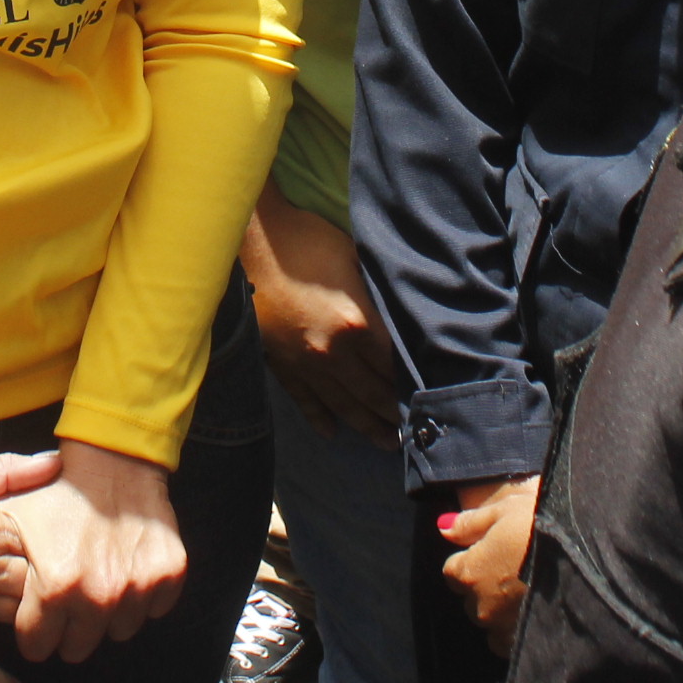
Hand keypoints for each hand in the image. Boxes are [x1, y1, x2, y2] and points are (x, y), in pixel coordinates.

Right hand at [0, 437, 62, 682]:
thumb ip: (7, 472)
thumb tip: (54, 461)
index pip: (43, 549)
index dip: (51, 554)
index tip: (55, 558)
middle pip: (36, 588)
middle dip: (46, 590)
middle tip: (55, 595)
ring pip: (13, 621)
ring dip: (28, 625)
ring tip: (44, 632)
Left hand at [2, 440, 188, 664]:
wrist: (113, 459)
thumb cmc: (59, 490)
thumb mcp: (13, 523)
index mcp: (56, 587)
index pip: (37, 646)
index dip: (32, 629)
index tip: (36, 615)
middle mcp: (100, 596)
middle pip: (77, 648)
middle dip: (68, 628)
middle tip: (67, 597)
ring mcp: (138, 588)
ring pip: (119, 631)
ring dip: (108, 613)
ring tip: (98, 577)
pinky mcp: (169, 575)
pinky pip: (155, 608)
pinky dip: (143, 595)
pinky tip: (127, 567)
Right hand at [241, 187, 403, 446]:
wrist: (251, 242)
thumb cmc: (307, 241)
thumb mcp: (355, 258)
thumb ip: (378, 294)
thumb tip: (404, 313)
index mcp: (356, 323)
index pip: (394, 364)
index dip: (414, 382)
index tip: (432, 395)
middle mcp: (333, 352)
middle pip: (373, 392)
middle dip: (396, 413)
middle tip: (417, 431)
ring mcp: (305, 363)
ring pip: (342, 404)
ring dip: (367, 425)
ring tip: (387, 442)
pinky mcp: (281, 364)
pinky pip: (304, 399)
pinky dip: (319, 417)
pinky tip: (331, 432)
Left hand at [437, 474, 539, 655]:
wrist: (588, 564)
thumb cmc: (542, 528)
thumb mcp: (506, 511)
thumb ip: (471, 523)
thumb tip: (443, 527)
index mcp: (469, 572)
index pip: (454, 572)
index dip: (473, 561)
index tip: (493, 553)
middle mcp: (480, 605)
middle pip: (471, 599)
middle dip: (486, 588)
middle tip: (515, 572)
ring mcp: (503, 630)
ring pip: (491, 625)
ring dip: (501, 614)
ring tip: (528, 595)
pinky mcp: (525, 646)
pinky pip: (511, 644)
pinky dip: (518, 633)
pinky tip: (536, 615)